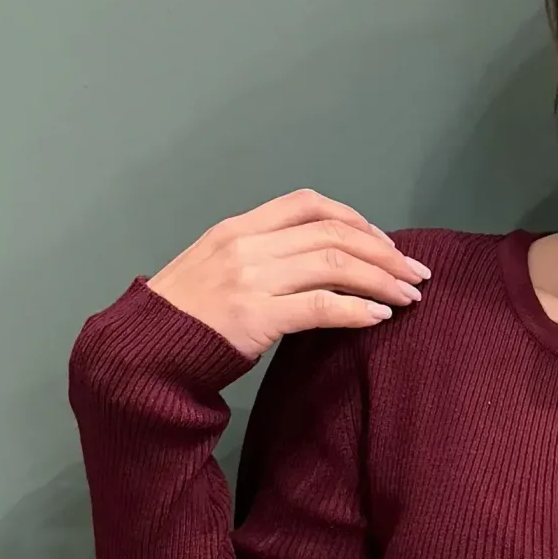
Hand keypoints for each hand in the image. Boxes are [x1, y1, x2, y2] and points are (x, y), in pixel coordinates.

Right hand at [150, 190, 429, 365]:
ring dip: (381, 279)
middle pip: (332, 233)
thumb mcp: (214, 270)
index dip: (354, 218)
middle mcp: (246, 245)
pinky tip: (379, 317)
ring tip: (410, 296)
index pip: (308, 204)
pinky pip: (319, 306)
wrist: (142, 354)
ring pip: (334, 265)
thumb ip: (258, 258)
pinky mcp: (254, 317)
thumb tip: (312, 265)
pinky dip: (356, 310)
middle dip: (383, 250)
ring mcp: (249, 279)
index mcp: (237, 228)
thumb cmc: (181, 321)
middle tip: (415, 271)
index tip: (383, 241)